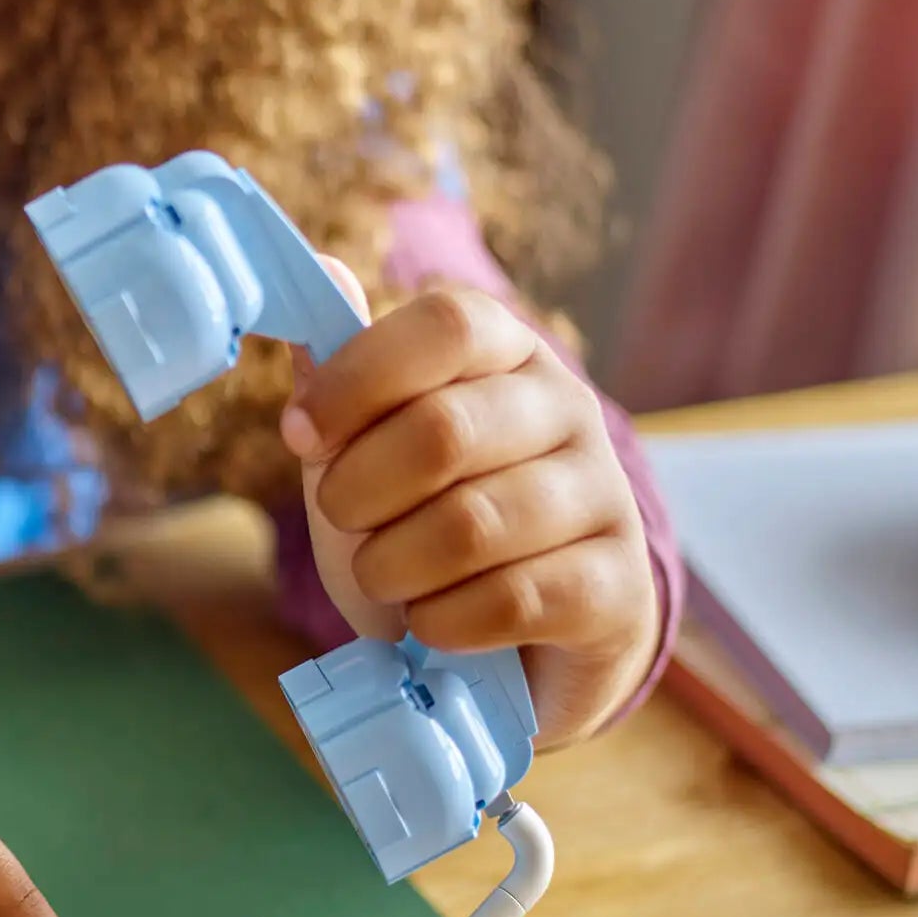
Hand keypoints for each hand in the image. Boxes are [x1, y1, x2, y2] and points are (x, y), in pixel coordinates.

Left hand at [281, 264, 659, 745]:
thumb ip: (341, 374)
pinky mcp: (618, 587)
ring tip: (384, 575)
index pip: (446, 326)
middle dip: (358, 490)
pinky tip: (432, 622)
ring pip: (472, 523)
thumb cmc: (421, 523)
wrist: (504, 644)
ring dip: (393, 564)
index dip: (358, 378)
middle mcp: (570, 409)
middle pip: (444, 430)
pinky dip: (443, 620)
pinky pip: (510, 599)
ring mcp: (605, 496)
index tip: (300, 435)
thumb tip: (321, 273)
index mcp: (506, 352)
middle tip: (341, 519)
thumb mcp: (364, 448)